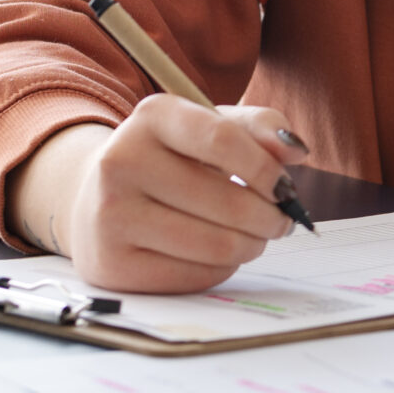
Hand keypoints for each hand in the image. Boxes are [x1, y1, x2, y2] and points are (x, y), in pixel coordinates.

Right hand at [5, 97, 302, 292]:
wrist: (96, 199)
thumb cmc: (171, 160)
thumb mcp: (210, 127)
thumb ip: (259, 127)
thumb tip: (296, 150)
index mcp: (152, 117)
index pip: (222, 139)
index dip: (266, 169)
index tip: (284, 186)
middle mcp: (120, 162)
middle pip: (227, 201)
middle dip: (270, 217)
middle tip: (280, 221)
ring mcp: (110, 216)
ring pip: (216, 245)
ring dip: (252, 246)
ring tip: (254, 237)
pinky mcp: (112, 264)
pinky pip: (194, 276)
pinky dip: (220, 268)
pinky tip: (215, 253)